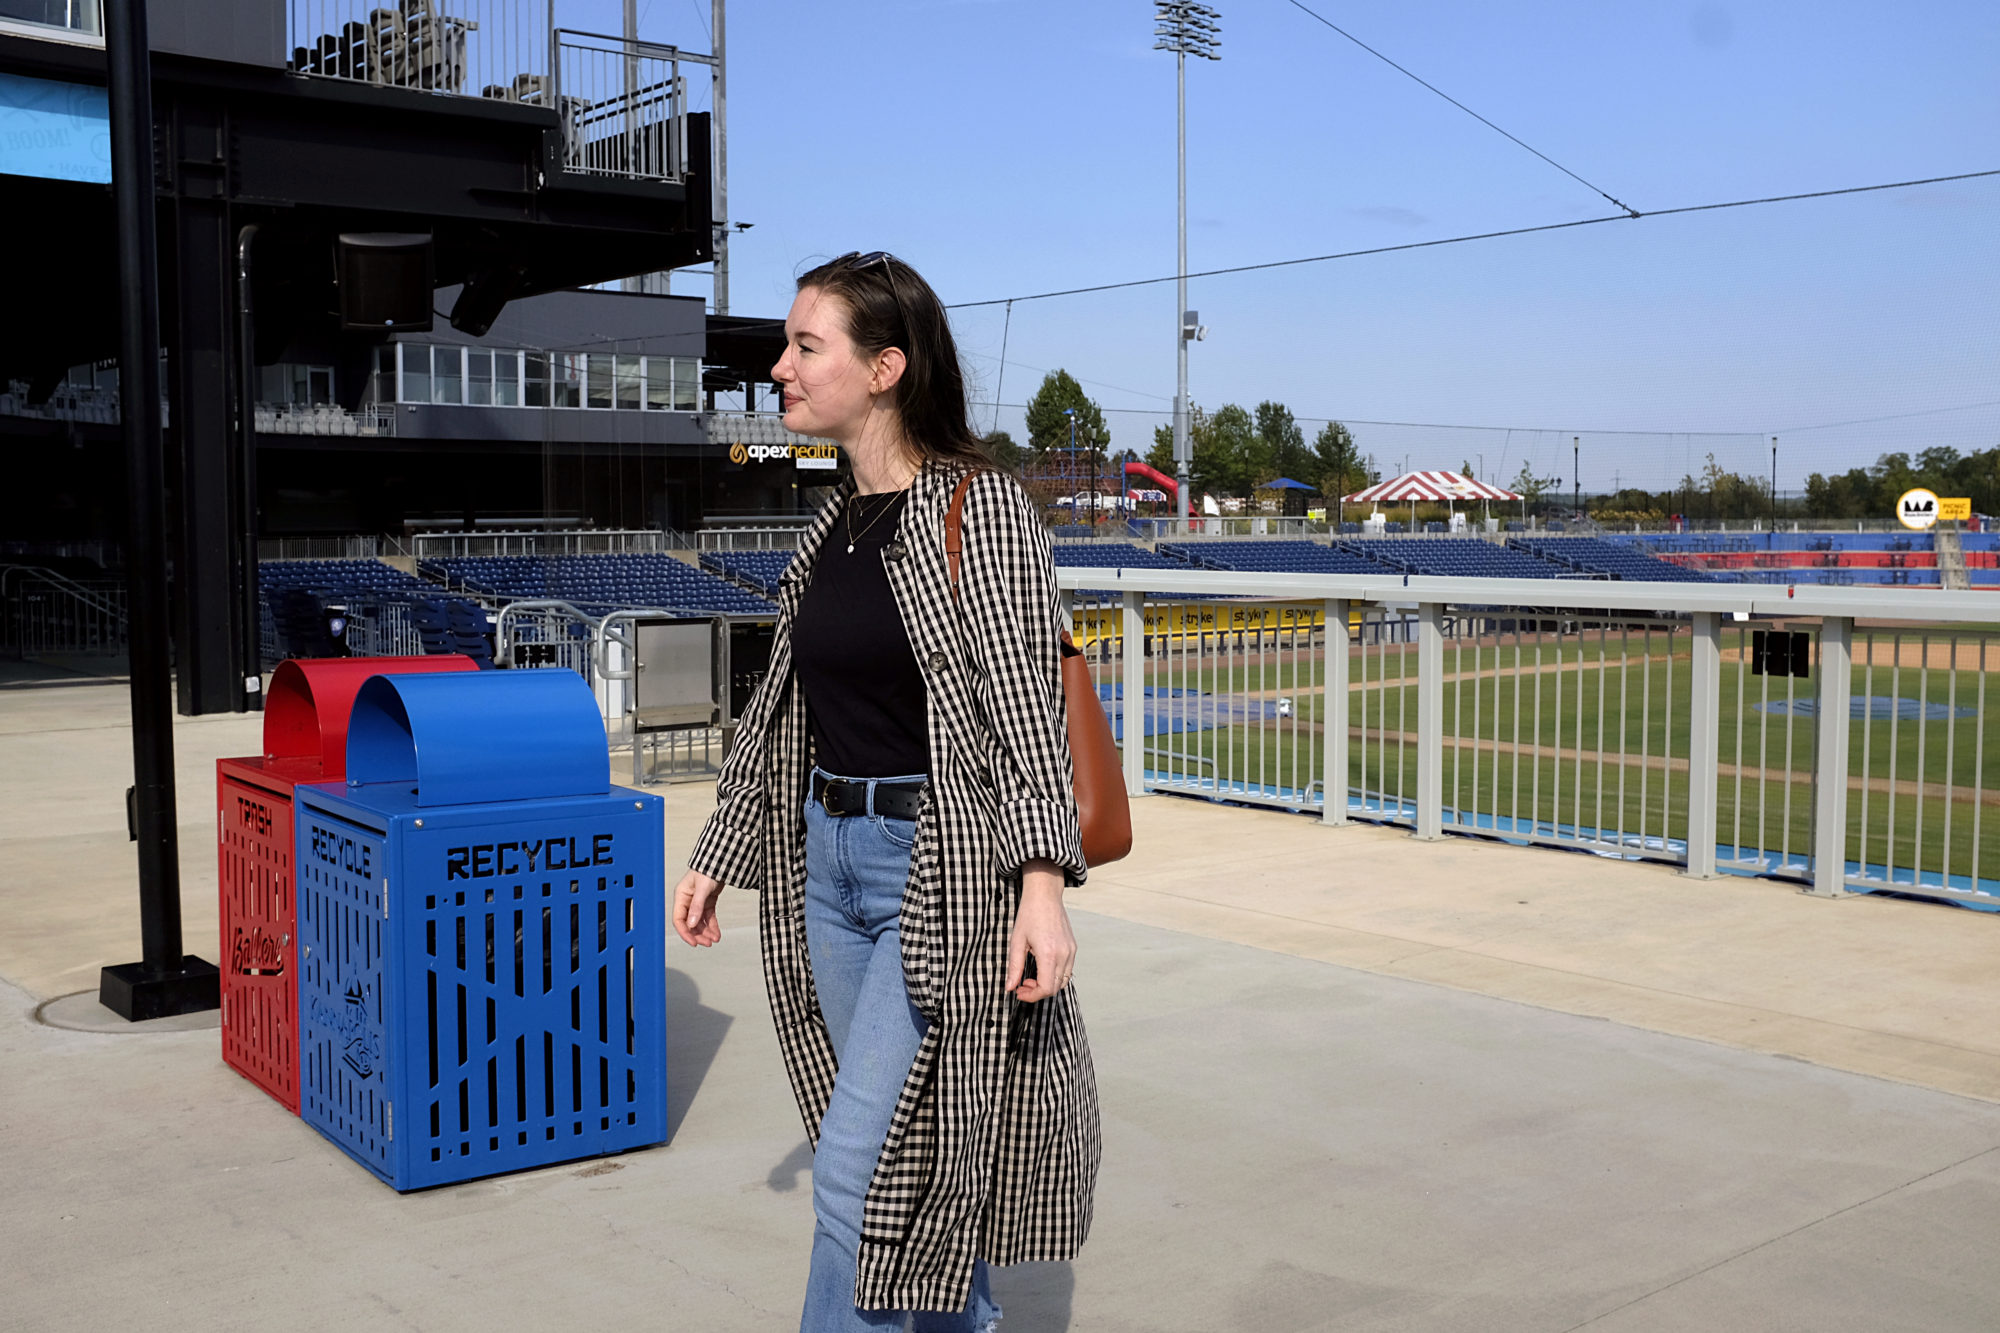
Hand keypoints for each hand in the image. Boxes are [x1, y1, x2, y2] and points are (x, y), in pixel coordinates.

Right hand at [673, 868, 723, 946]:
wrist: (721, 861)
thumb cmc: (708, 869)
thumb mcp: (702, 888)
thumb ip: (697, 906)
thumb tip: (692, 924)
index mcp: (681, 896)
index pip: (679, 920)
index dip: (685, 933)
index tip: (694, 943)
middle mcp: (687, 901)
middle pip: (690, 923)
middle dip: (698, 935)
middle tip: (707, 943)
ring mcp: (697, 902)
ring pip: (699, 923)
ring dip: (706, 932)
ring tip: (714, 939)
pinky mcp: (707, 902)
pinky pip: (708, 918)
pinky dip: (712, 926)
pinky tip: (717, 934)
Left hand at [1005, 859, 1074, 1003]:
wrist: (1045, 895)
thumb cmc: (1030, 914)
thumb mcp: (1017, 941)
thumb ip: (1014, 967)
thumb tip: (1010, 986)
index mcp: (1049, 953)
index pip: (1046, 988)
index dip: (1032, 996)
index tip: (1019, 992)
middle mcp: (1064, 954)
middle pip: (1055, 988)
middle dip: (1038, 992)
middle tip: (1022, 985)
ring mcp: (1071, 951)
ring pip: (1063, 981)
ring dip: (1047, 985)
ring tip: (1031, 977)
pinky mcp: (1073, 948)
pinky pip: (1067, 970)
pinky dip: (1055, 976)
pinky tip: (1042, 968)